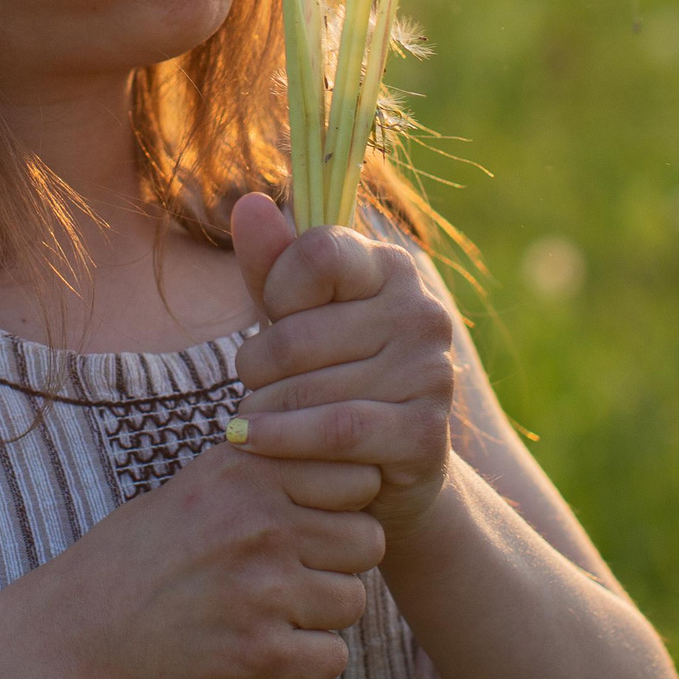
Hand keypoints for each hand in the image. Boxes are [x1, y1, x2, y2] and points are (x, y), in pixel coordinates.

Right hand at [63, 445, 384, 678]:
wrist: (80, 634)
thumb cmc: (140, 555)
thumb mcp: (198, 484)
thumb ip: (266, 466)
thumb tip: (337, 448)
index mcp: (249, 472)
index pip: (359, 477)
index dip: (343, 504)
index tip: (312, 522)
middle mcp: (261, 525)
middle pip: (368, 540)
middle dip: (340, 560)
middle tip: (298, 574)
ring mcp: (264, 592)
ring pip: (353, 600)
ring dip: (324, 613)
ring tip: (275, 613)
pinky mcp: (262, 655)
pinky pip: (334, 656)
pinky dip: (309, 659)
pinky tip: (268, 649)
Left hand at [226, 192, 458, 545]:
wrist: (388, 473)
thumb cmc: (332, 378)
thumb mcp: (296, 319)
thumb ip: (271, 265)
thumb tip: (248, 204)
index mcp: (393, 270)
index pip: (318, 253)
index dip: (277, 290)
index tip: (272, 318)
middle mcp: (422, 313)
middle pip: (297, 334)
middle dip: (254, 367)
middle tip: (249, 386)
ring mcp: (430, 373)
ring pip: (308, 388)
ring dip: (260, 410)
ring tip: (248, 419)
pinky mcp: (426, 432)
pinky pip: (334, 431)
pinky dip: (281, 439)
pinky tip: (249, 440)